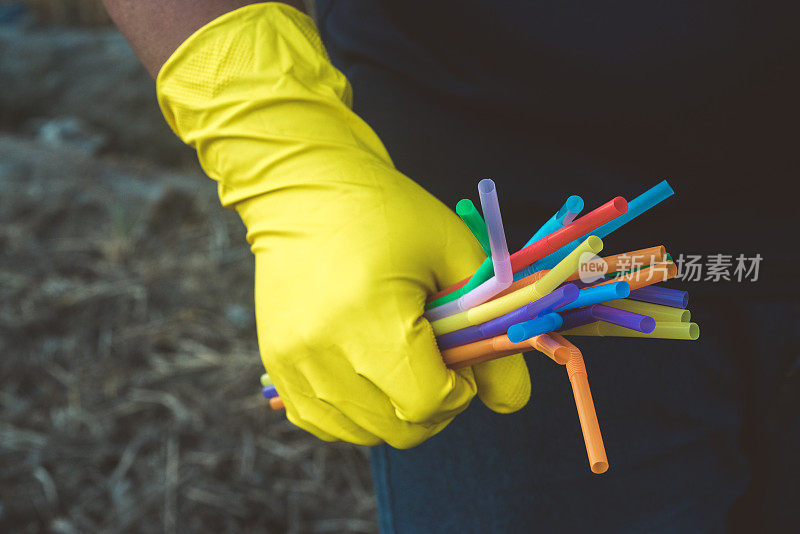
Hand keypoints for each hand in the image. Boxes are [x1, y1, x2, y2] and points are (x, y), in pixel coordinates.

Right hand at [156, 3, 530, 446]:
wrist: (303, 191)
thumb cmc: (387, 214)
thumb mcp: (454, 255)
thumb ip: (491, 330)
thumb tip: (511, 400)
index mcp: (371, 316)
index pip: (429, 402)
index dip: (460, 390)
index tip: (462, 360)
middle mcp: (323, 350)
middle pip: (398, 428)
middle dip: (434, 408)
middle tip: (438, 364)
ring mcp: (292, 364)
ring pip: (363, 432)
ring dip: (396, 413)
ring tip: (400, 361)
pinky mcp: (277, 366)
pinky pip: (324, 423)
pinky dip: (356, 414)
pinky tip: (368, 374)